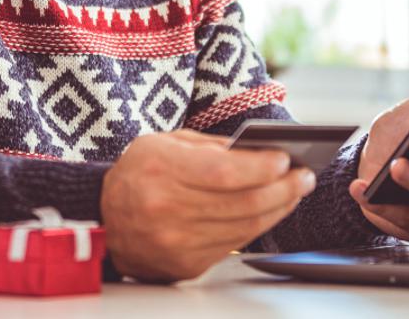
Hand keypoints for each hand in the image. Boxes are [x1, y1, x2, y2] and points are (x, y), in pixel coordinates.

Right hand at [101, 129, 316, 282]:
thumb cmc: (139, 174)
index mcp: (160, 170)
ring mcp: (175, 242)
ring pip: (244, 227)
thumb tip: (260, 151)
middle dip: (282, 188)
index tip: (285, 159)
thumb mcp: (165, 143)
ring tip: (294, 192)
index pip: (224, 172)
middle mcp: (166, 209)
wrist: (104, 220)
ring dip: (278, 209)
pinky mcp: (185, 265)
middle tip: (304, 176)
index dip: (260, 167)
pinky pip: (234, 245)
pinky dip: (258, 227)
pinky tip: (271, 211)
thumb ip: (211, 146)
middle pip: (242, 202)